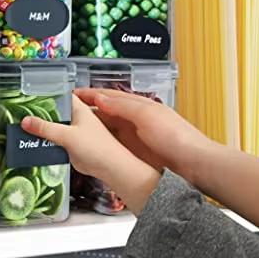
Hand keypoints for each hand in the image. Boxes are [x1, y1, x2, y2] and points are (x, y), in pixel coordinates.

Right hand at [21, 95, 160, 213]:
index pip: (65, 95)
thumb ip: (46, 128)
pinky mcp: (79, 148)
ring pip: (60, 127)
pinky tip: (39, 144)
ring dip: (46, 128)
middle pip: (60, 112)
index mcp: (83, 109)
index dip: (50, 93)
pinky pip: (61, 140)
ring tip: (25, 128)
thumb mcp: (67, 135)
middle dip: (44, 113)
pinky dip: (51, 141)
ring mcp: (80, 133)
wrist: (113, 170)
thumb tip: (25, 120)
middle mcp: (82, 119)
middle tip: (23, 113)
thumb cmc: (98, 148)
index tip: (32, 94)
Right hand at [76, 88, 219, 182]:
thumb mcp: (147, 116)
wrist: (193, 163)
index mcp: (140, 106)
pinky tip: (91, 148)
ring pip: (108, 130)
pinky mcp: (136, 154)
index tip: (72, 94)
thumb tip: (101, 99)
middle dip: (87, 111)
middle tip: (65, 114)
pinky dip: (101, 144)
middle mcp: (136, 120)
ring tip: (71, 130)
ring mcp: (136, 137)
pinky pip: (114, 146)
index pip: (110, 96)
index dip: (90, 94)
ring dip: (92, 129)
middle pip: (106, 113)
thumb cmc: (176, 137)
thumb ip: (123, 107)